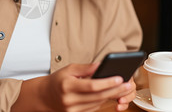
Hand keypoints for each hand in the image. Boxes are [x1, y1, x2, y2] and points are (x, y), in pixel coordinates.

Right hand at [13, 63, 132, 111]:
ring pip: (97, 103)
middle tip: (128, 84)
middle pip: (98, 96)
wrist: (44, 97)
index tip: (119, 78)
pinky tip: (110, 94)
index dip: (107, 82)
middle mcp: (70, 100)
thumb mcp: (69, 69)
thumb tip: (101, 65)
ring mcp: (72, 110)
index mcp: (67, 86)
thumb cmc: (57, 80)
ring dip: (111, 96)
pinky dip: (102, 101)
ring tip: (123, 88)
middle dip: (115, 90)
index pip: (91, 86)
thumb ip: (86, 68)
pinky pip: (93, 108)